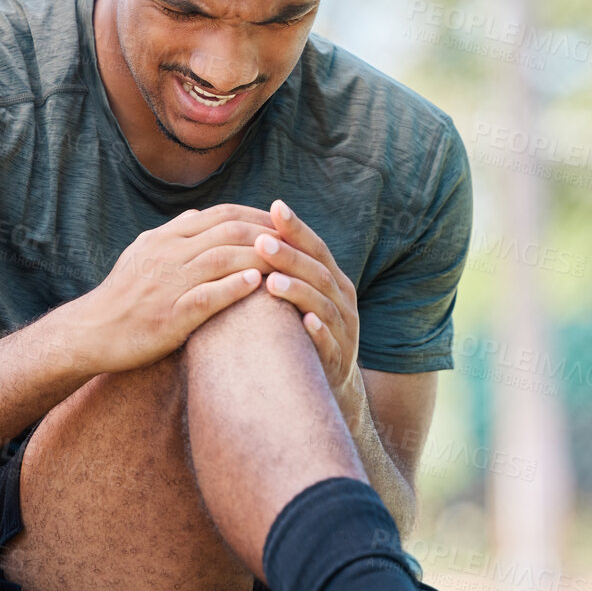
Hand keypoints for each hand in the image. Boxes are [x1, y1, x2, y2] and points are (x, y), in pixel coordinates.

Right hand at [69, 204, 279, 373]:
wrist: (90, 332)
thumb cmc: (123, 296)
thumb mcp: (143, 254)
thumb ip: (173, 234)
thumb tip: (197, 213)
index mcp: (167, 237)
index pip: (222, 214)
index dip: (258, 217)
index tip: (285, 224)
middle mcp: (169, 254)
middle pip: (229, 231)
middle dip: (268, 234)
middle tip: (298, 242)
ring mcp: (168, 283)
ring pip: (222, 259)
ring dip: (260, 258)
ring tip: (289, 262)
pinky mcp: (169, 315)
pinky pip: (206, 296)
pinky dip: (233, 288)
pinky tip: (258, 286)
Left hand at [254, 200, 362, 418]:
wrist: (329, 384)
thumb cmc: (302, 331)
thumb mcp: (300, 295)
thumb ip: (284, 267)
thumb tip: (247, 229)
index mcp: (332, 279)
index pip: (315, 247)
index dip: (297, 228)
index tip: (275, 206)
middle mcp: (342, 299)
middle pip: (318, 272)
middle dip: (290, 256)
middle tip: (262, 242)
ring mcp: (344, 329)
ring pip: (323, 305)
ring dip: (299, 291)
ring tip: (272, 282)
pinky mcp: (338, 359)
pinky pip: (330, 343)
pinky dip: (319, 332)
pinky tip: (305, 322)